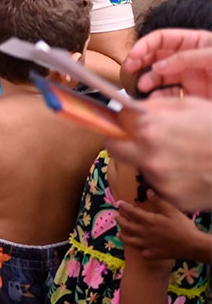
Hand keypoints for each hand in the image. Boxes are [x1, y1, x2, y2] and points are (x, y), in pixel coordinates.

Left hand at [108, 96, 211, 211]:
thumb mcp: (190, 106)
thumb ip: (155, 106)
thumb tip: (129, 108)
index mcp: (151, 128)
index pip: (113, 125)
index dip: (118, 123)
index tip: (122, 124)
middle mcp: (150, 155)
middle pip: (116, 149)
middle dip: (123, 142)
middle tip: (140, 140)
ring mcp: (160, 180)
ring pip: (141, 167)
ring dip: (152, 160)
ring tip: (181, 156)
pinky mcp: (172, 198)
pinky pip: (160, 185)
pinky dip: (169, 179)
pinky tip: (189, 172)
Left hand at [117, 190, 208, 261]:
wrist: (192, 246)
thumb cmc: (183, 227)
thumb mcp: (172, 211)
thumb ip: (159, 202)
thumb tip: (148, 191)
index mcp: (149, 221)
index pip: (132, 212)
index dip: (124, 207)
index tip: (118, 203)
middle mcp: (144, 233)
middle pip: (127, 226)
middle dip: (120, 220)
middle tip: (116, 216)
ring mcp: (147, 245)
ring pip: (130, 241)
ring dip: (123, 236)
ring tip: (119, 234)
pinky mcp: (153, 254)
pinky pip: (143, 252)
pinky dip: (139, 250)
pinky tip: (139, 248)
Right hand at [123, 29, 211, 97]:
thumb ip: (185, 58)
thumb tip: (158, 67)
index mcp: (194, 42)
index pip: (162, 38)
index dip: (145, 44)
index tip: (133, 54)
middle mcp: (187, 58)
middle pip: (155, 55)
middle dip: (140, 61)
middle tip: (129, 68)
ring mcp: (188, 76)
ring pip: (159, 76)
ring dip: (147, 80)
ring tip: (142, 86)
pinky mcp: (191, 93)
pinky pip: (169, 94)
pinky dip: (158, 97)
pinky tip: (154, 98)